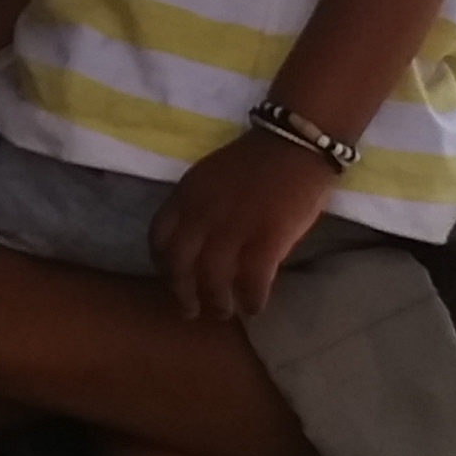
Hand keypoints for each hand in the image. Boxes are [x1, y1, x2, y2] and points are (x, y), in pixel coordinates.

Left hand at [147, 130, 340, 321]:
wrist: (295, 144)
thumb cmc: (257, 160)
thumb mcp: (211, 177)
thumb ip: (198, 207)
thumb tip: (196, 246)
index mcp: (187, 194)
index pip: (159, 237)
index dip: (162, 264)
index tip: (172, 278)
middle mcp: (203, 214)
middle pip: (181, 265)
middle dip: (182, 293)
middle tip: (191, 311)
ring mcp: (234, 228)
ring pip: (213, 279)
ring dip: (217, 302)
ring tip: (224, 312)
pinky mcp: (266, 239)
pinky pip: (252, 281)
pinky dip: (251, 300)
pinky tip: (254, 307)